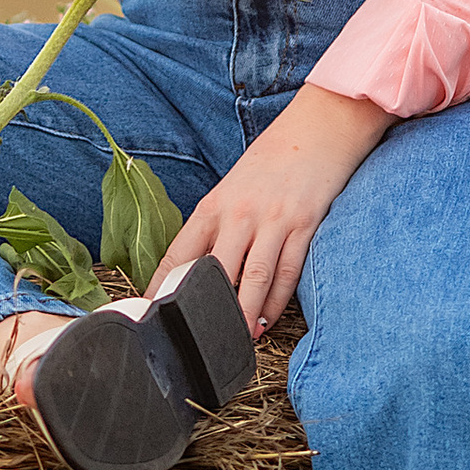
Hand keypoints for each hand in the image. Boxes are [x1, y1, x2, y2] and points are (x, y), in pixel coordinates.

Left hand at [161, 83, 388, 335]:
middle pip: (214, 274)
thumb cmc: (272, 162)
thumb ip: (216, 226)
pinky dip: (275, 302)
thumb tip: (199, 271)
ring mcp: (272, 220)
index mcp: (213, 206)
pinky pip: (285, 272)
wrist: (319, 128)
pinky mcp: (304, 225)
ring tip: (236, 340)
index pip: (177, 255)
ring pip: (252, 279)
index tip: (150, 314)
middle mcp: (239, 214)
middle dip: (204, 311)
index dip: (160, 289)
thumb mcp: (232, 189)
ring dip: (243, 316)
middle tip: (196, 341)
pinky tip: (266, 320)